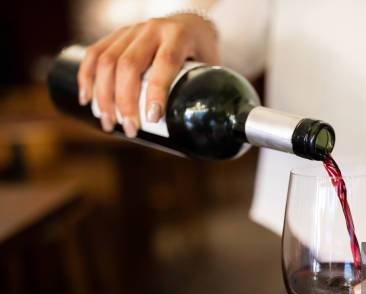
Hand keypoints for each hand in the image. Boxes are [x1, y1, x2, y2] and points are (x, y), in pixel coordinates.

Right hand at [77, 14, 217, 135]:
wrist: (190, 24)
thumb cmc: (201, 52)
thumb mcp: (210, 67)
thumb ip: (204, 92)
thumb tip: (202, 128)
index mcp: (179, 36)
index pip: (165, 63)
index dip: (156, 92)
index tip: (152, 119)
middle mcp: (153, 29)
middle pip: (129, 64)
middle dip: (125, 102)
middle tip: (129, 129)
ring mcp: (131, 30)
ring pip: (107, 61)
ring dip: (103, 96)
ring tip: (108, 123)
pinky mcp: (116, 34)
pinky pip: (94, 53)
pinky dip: (87, 77)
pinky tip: (86, 98)